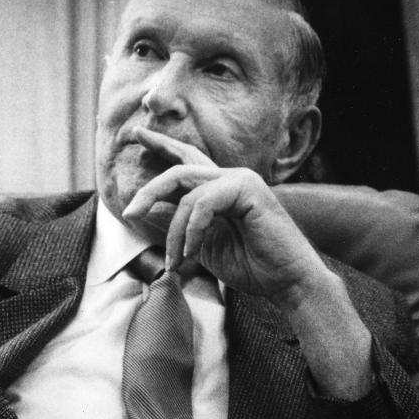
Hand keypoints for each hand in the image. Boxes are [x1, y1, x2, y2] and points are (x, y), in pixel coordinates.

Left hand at [123, 126, 373, 397]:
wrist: (288, 283)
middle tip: (129, 214)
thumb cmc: (252, 267)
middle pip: (178, 171)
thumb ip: (177, 226)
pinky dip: (191, 230)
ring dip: (173, 230)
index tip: (135, 134)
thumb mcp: (202, 247)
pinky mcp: (248, 189)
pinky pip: (203, 203)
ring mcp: (241, 180)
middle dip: (148, 191)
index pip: (187, 160)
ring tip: (174, 260)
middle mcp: (231, 178)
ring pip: (186, 191)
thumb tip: (147, 210)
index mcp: (221, 190)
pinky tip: (192, 252)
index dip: (161, 145)